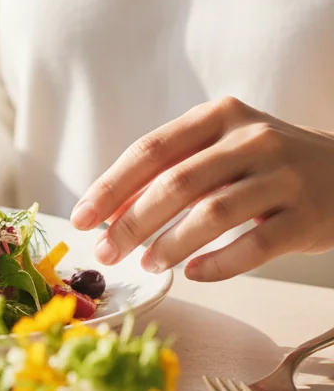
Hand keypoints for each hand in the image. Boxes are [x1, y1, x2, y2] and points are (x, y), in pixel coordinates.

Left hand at [70, 96, 333, 280]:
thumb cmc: (265, 165)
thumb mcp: (220, 150)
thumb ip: (170, 173)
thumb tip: (109, 215)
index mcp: (218, 116)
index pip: (150, 150)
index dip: (111, 187)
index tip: (81, 218)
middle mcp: (252, 138)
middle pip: (176, 183)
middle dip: (131, 223)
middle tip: (106, 253)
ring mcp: (284, 175)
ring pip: (213, 213)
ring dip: (170, 245)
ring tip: (147, 265)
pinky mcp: (309, 216)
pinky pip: (255, 245)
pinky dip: (218, 264)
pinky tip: (193, 273)